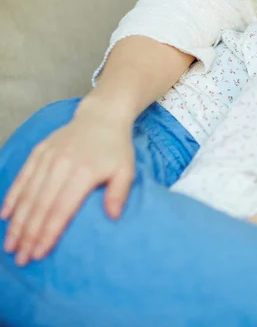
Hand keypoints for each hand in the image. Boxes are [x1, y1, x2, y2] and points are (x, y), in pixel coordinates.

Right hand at [1, 107, 134, 265]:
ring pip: (28, 194)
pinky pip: (22, 177)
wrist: (102, 116)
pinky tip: (5, 216)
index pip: (61, 209)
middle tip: (19, 258)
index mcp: (83, 173)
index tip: (39, 254)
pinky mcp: (39, 152)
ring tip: (10, 245)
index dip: (48, 233)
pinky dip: (13, 197)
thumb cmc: (116, 148)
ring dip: (17, 222)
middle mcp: (61, 165)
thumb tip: (113, 217)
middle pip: (40, 206)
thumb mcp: (126, 170)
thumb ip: (119, 193)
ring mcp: (47, 157)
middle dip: (28, 235)